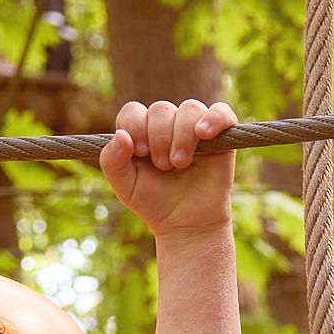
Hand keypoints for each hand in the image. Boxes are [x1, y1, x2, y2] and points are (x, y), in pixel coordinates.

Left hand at [100, 100, 234, 241]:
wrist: (187, 224)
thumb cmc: (155, 202)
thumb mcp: (125, 186)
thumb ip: (112, 161)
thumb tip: (121, 135)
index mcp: (142, 131)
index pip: (133, 111)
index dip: (135, 127)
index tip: (140, 152)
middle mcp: (168, 125)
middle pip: (161, 109)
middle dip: (159, 138)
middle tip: (164, 166)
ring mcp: (195, 128)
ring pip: (189, 109)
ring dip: (182, 135)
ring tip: (180, 163)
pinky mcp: (221, 135)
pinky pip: (222, 112)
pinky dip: (213, 119)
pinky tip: (203, 134)